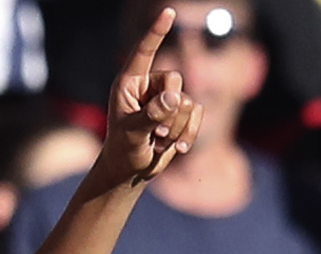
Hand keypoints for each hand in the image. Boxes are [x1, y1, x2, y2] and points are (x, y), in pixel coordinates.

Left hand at [96, 9, 203, 188]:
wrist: (132, 171)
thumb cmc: (123, 150)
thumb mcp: (132, 134)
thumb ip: (151, 115)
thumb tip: (175, 98)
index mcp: (129, 83)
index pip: (144, 52)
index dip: (157, 32)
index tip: (168, 11)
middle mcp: (149, 86)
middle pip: (175, 80)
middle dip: (169, 109)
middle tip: (157, 133)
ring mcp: (167, 98)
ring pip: (188, 101)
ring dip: (177, 127)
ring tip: (159, 141)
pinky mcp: (181, 113)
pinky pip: (197, 113)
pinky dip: (189, 133)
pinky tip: (176, 148)